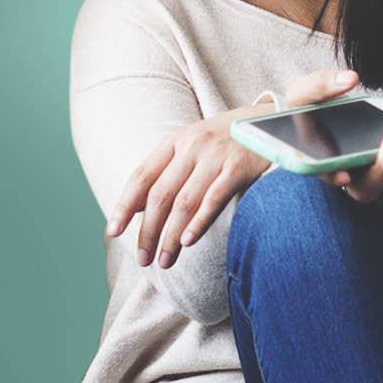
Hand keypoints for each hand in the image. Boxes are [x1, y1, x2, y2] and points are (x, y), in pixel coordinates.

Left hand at [112, 107, 283, 268]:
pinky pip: (214, 198)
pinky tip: (188, 241)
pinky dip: (199, 221)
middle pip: (160, 195)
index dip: (124, 206)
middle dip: (148, 231)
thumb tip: (135, 208)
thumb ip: (164, 173)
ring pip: (184, 202)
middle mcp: (190, 147)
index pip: (141, 177)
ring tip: (165, 261)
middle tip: (143, 259)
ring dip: (171, 236)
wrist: (269, 121)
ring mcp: (215, 156)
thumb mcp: (189, 147)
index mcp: (173, 142)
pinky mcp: (239, 167)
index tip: (113, 232)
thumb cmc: (223, 141)